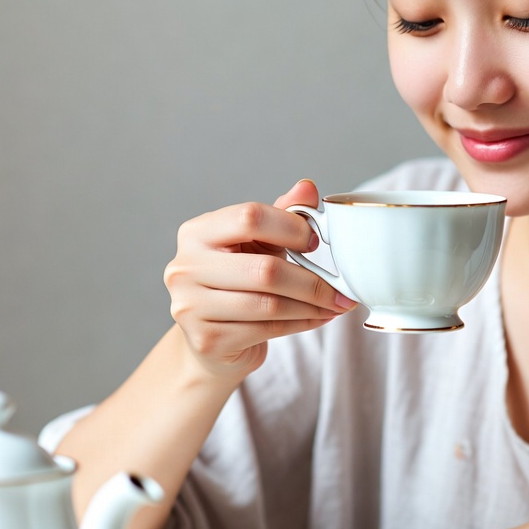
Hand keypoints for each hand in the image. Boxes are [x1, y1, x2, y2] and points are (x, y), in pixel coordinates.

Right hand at [164, 179, 355, 383]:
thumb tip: (308, 187)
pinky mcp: (207, 340)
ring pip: (269, 304)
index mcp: (197, 232)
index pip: (250, 217)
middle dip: (312, 280)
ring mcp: (191, 307)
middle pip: (264, 270)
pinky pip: (267, 329)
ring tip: (337, 304)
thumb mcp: (257, 242)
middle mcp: (185, 267)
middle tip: (342, 287)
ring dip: (312, 305)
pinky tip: (319, 317)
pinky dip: (302, 323)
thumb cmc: (238, 281)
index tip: (317, 241)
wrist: (211, 338)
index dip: (291, 227)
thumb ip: (282, 213)